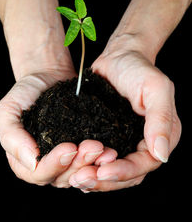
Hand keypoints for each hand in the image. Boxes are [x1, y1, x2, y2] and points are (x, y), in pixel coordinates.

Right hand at [0, 68, 116, 186]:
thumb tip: (30, 161)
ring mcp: (64, 158)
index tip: (70, 147)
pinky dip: (100, 159)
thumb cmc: (24, 93)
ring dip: (93, 163)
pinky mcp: (79, 148)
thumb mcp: (7, 110)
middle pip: (62, 177)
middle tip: (95, 147)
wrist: (47, 77)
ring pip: (78, 172)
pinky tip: (111, 150)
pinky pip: (90, 161)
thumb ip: (11, 136)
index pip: (38, 173)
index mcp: (23, 161)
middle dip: (79, 164)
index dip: (54, 165)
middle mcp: (44, 164)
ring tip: (105, 149)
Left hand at [68, 46, 180, 191]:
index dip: (124, 171)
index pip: (145, 164)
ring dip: (95, 178)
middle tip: (81, 180)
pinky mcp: (107, 136)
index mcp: (161, 135)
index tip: (102, 171)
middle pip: (127, 174)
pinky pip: (100, 159)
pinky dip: (89, 167)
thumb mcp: (156, 89)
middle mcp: (143, 142)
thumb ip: (161, 120)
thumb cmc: (140, 68)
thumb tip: (162, 155)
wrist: (119, 56)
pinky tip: (74, 171)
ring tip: (74, 179)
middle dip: (105, 180)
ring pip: (112, 170)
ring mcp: (124, 141)